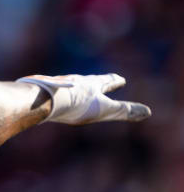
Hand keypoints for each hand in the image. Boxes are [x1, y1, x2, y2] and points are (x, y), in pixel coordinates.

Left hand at [17, 73, 151, 124]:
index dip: (114, 81)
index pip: (107, 81)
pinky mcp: (43, 92)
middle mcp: (75, 81)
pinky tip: (51, 99)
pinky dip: (56, 95)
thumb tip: (147, 112)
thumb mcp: (104, 110)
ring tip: (75, 88)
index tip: (120, 78)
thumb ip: (124, 111)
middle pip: (88, 81)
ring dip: (75, 87)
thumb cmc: (77, 104)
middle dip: (95, 82)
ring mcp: (58, 85)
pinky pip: (52, 93)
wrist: (44, 100)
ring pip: (69, 85)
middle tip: (99, 80)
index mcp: (92, 84)